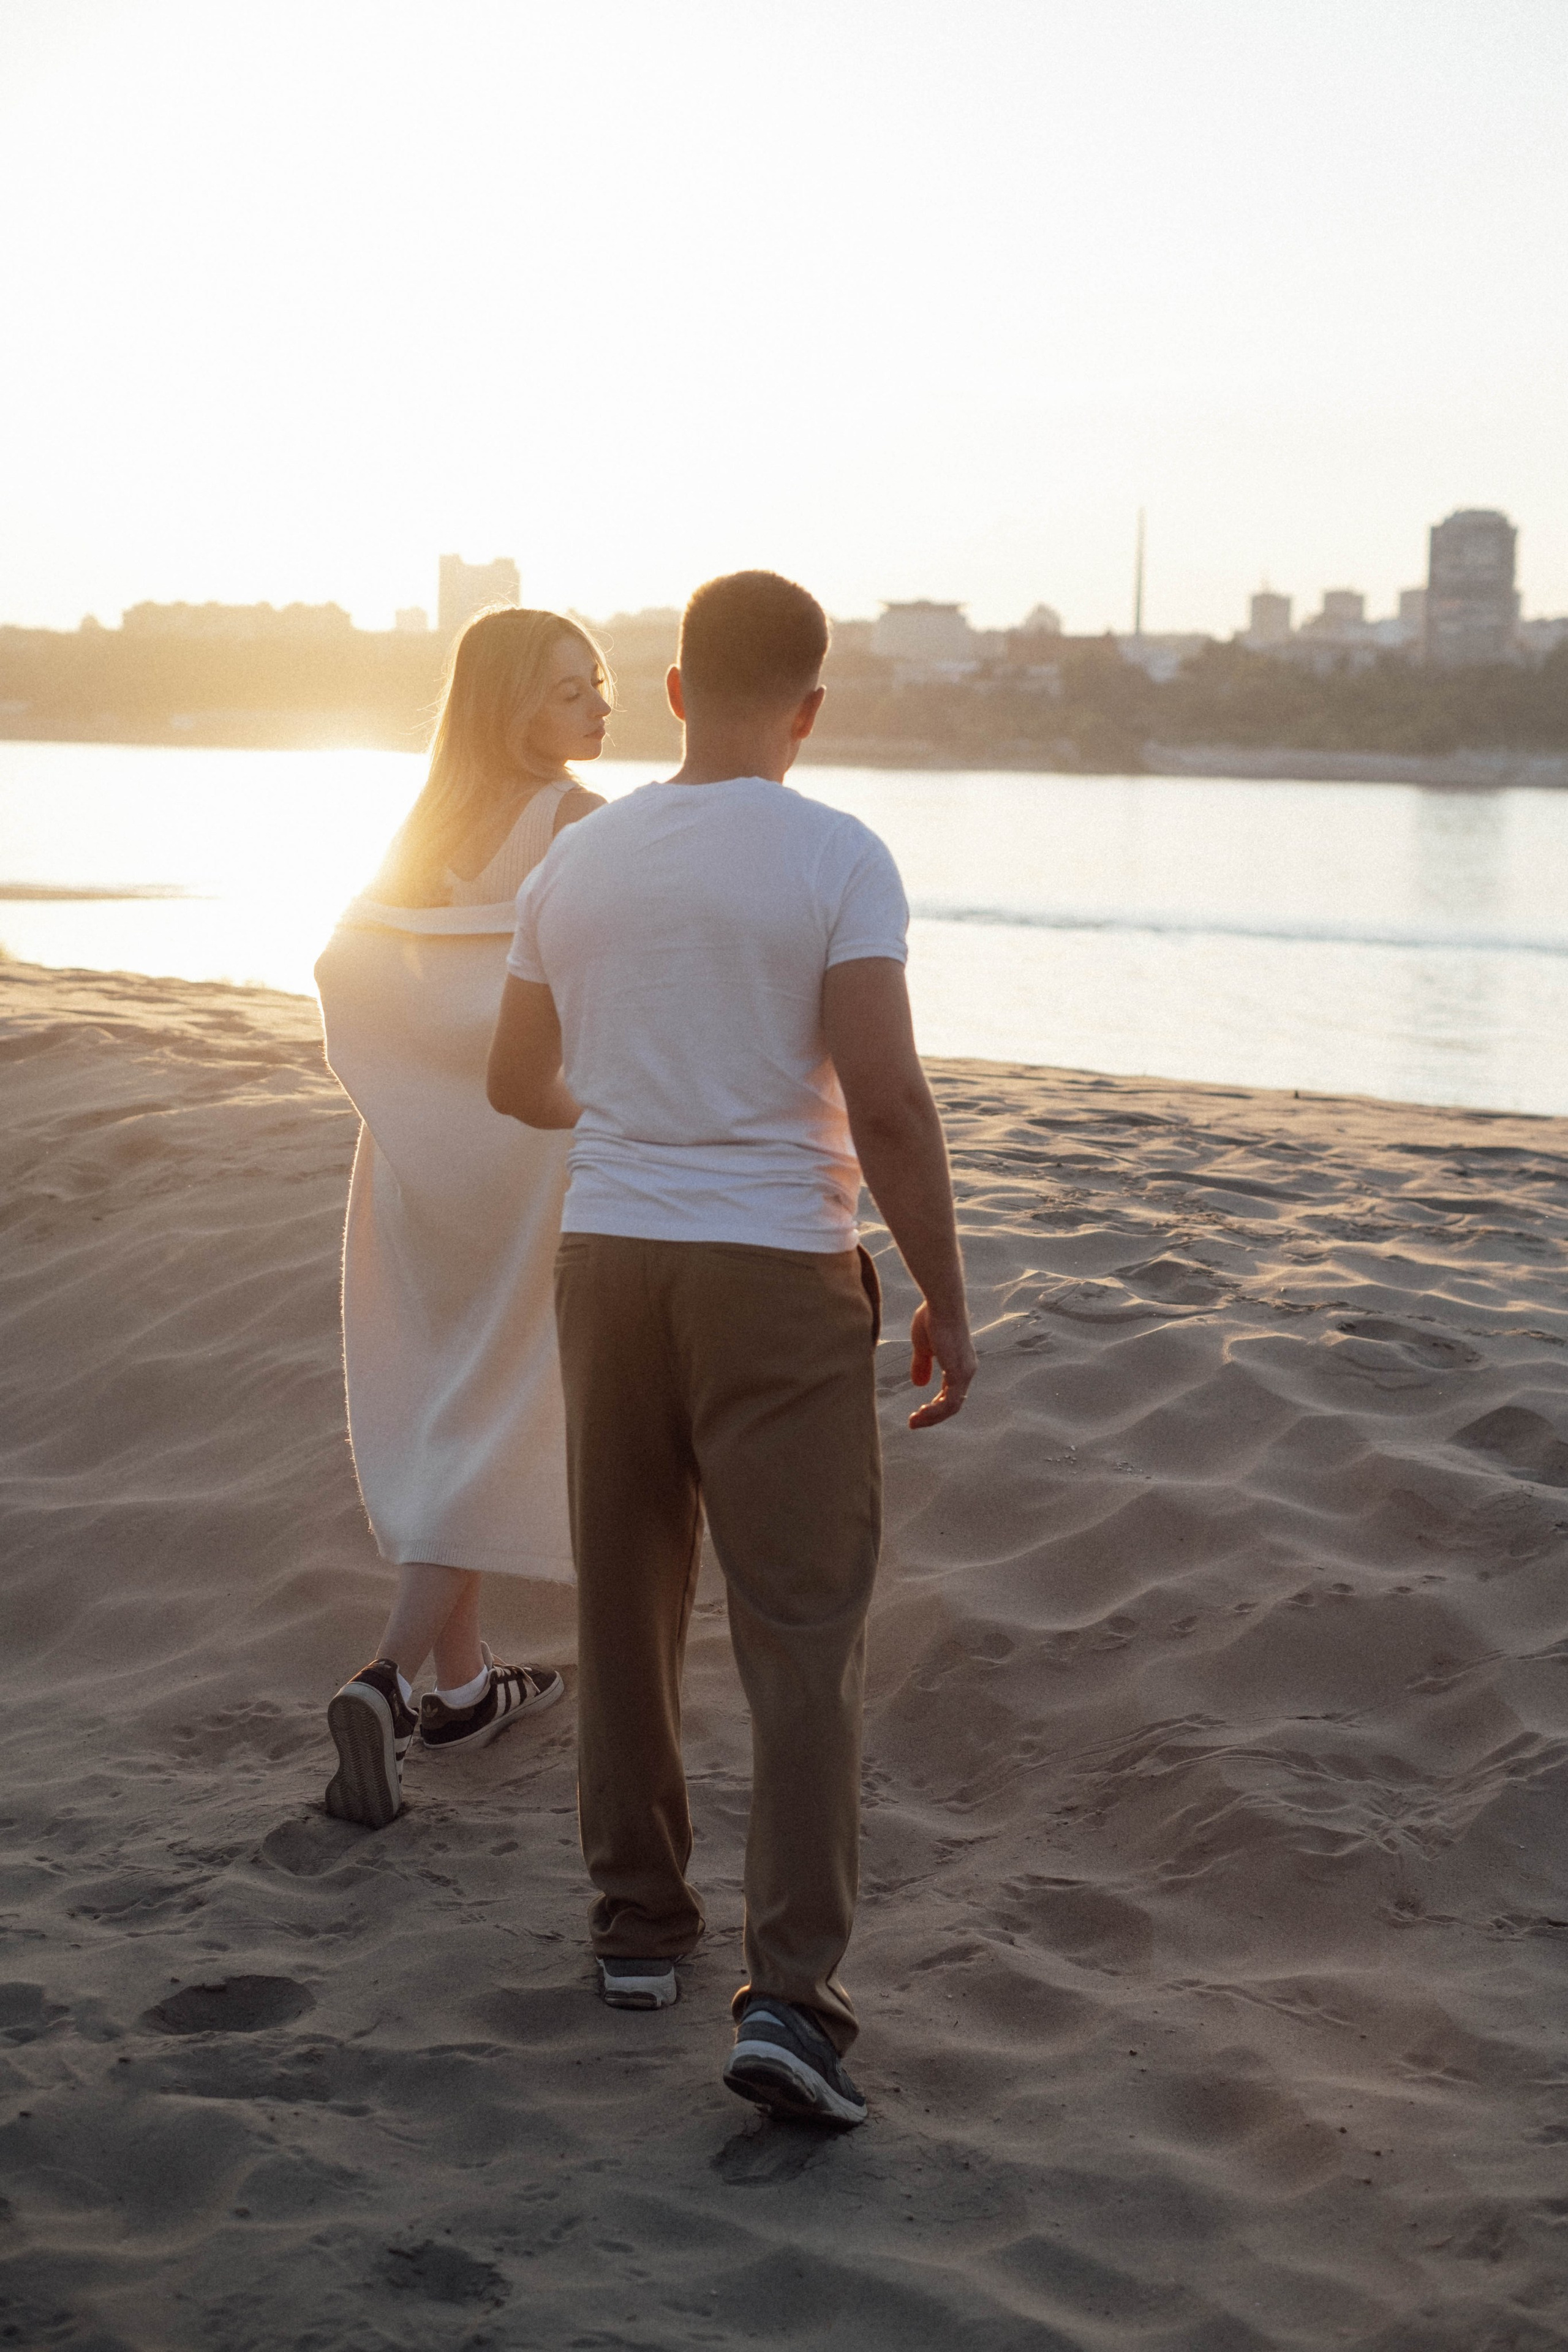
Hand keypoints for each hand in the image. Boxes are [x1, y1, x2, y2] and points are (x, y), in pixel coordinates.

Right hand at [908, 1299, 976, 1427]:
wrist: (940, 1304)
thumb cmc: (931, 1318)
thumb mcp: (923, 1347)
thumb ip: (922, 1365)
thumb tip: (919, 1384)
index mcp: (959, 1364)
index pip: (950, 1394)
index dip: (934, 1407)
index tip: (917, 1413)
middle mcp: (967, 1370)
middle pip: (952, 1404)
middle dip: (932, 1416)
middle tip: (914, 1423)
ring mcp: (965, 1373)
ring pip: (951, 1407)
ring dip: (931, 1417)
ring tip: (914, 1421)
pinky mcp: (959, 1373)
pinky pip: (948, 1403)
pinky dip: (934, 1412)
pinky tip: (920, 1414)